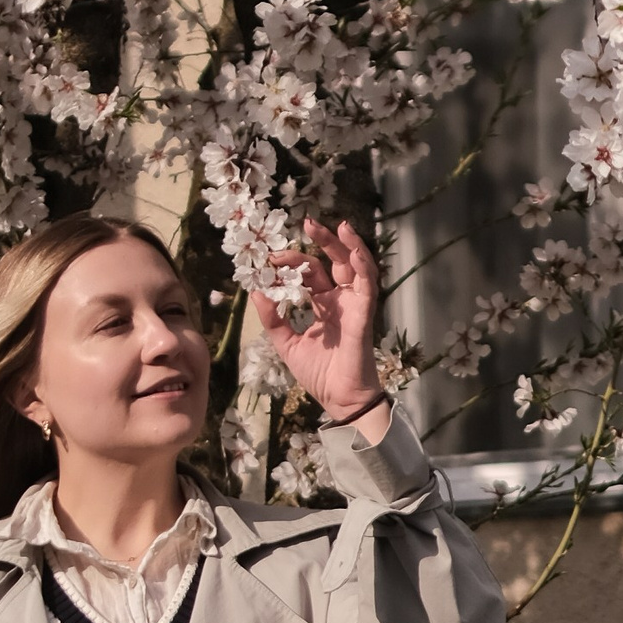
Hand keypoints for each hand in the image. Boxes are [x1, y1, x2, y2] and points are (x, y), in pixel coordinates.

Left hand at [250, 219, 387, 432]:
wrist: (340, 399)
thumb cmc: (319, 374)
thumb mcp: (286, 343)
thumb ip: (272, 318)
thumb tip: (254, 292)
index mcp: (323, 305)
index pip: (310, 274)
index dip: (292, 262)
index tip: (271, 257)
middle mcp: (340, 301)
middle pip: (334, 262)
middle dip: (322, 242)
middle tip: (306, 223)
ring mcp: (354, 306)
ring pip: (356, 268)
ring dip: (348, 246)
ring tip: (338, 226)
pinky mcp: (364, 316)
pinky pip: (367, 287)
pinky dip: (363, 268)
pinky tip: (354, 252)